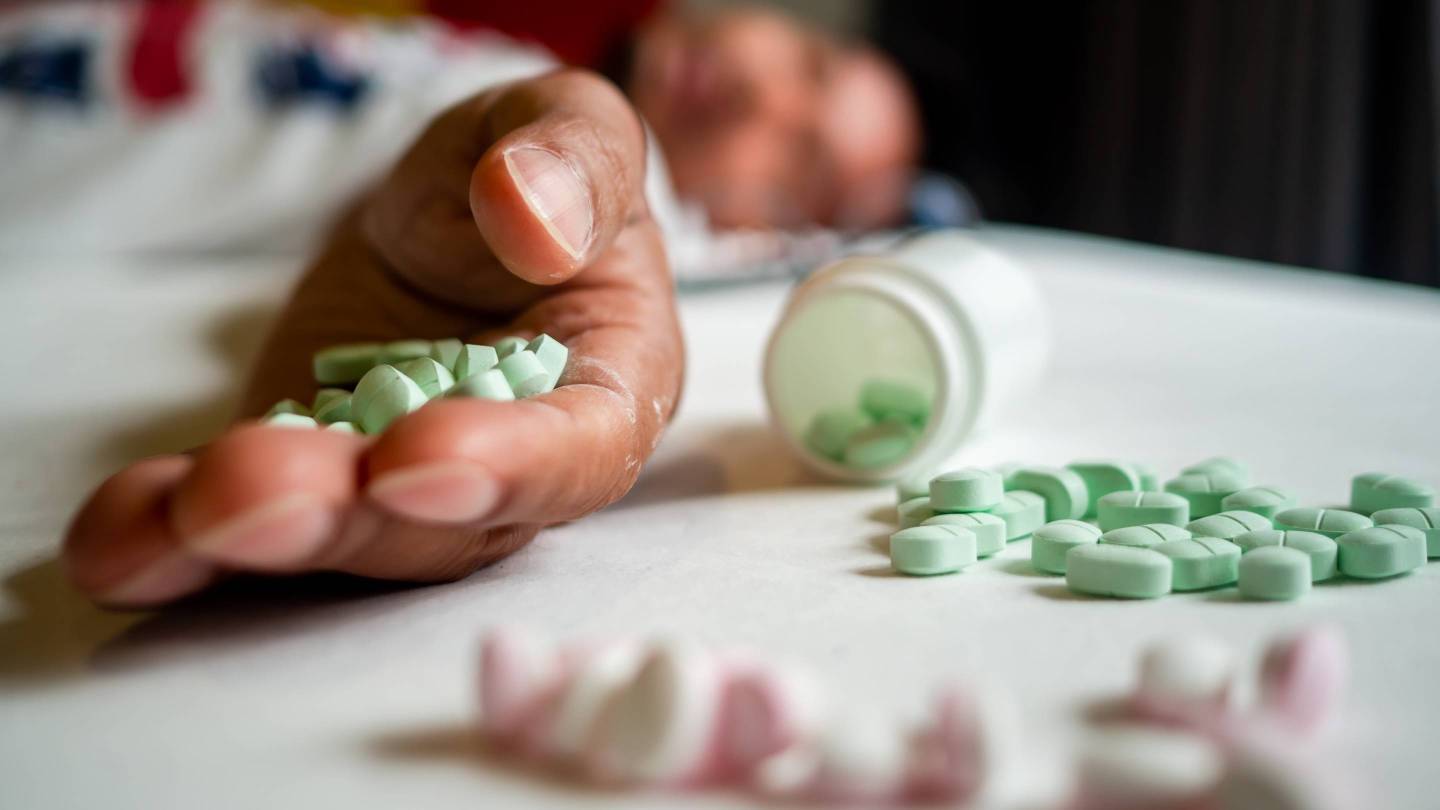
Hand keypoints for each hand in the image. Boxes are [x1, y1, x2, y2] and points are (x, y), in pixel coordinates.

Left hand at [63, 70, 682, 606]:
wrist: (446, 209)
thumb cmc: (528, 172)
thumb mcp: (569, 129)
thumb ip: (576, 165)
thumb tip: (535, 224)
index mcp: (604, 389)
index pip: (577, 453)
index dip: (508, 471)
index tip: (417, 462)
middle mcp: (508, 468)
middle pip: (444, 530)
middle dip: (351, 521)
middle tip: (257, 493)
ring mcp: (398, 485)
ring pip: (340, 542)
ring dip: (257, 539)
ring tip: (186, 508)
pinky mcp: (306, 476)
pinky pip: (244, 518)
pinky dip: (174, 534)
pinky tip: (123, 535)